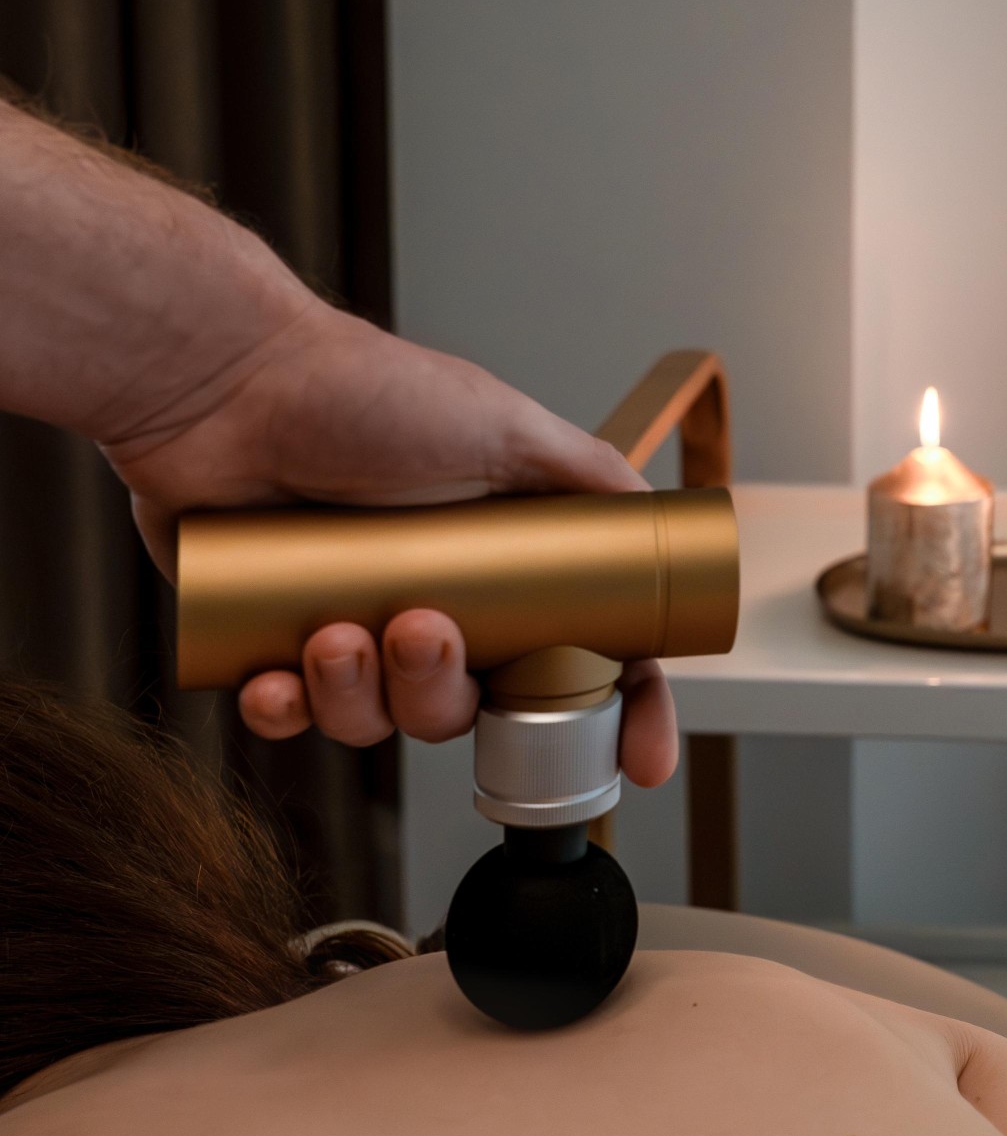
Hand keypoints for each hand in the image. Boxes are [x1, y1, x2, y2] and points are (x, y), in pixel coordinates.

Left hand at [104, 299, 677, 786]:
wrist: (225, 378)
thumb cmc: (358, 388)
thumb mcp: (502, 420)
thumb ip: (586, 473)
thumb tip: (652, 516)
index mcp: (495, 571)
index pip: (575, 663)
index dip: (616, 713)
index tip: (639, 757)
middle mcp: (430, 605)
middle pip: (469, 710)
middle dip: (445, 692)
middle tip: (422, 632)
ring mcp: (350, 627)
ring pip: (378, 721)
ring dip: (361, 697)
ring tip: (332, 632)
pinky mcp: (267, 642)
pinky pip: (291, 717)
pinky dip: (285, 710)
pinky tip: (274, 678)